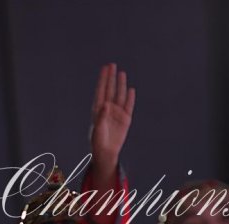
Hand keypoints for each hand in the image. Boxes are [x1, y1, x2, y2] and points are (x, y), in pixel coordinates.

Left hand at [89, 63, 134, 177]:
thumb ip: (101, 117)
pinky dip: (130, 98)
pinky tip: (131, 90)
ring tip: (122, 73)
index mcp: (98, 110)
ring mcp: (116, 113)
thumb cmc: (98, 142)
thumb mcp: (97, 130)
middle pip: (110, 89)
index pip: (101, 91)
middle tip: (112, 65)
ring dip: (120, 85)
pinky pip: (128, 106)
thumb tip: (106, 104)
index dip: (103, 79)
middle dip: (111, 77)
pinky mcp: (125, 119)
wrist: (106, 153)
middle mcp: (107, 109)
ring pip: (119, 95)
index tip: (105, 68)